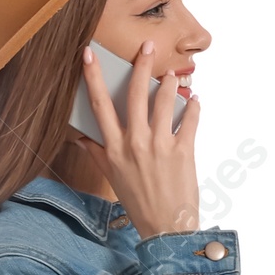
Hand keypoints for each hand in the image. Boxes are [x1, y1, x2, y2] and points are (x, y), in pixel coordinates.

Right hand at [73, 41, 200, 239]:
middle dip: (141, 64)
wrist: (166, 228)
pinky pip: (191, 118)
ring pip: (165, 100)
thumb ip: (96, 153)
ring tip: (174, 75)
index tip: (90, 53)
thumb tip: (79, 137)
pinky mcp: (184, 151)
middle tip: (148, 45)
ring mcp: (160, 146)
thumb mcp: (112, 178)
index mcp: (114, 148)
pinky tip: (194, 100)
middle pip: (135, 93)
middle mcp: (135, 143)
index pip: (99, 105)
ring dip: (170, 82)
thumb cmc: (138, 203)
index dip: (93, 76)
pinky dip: (194, 106)